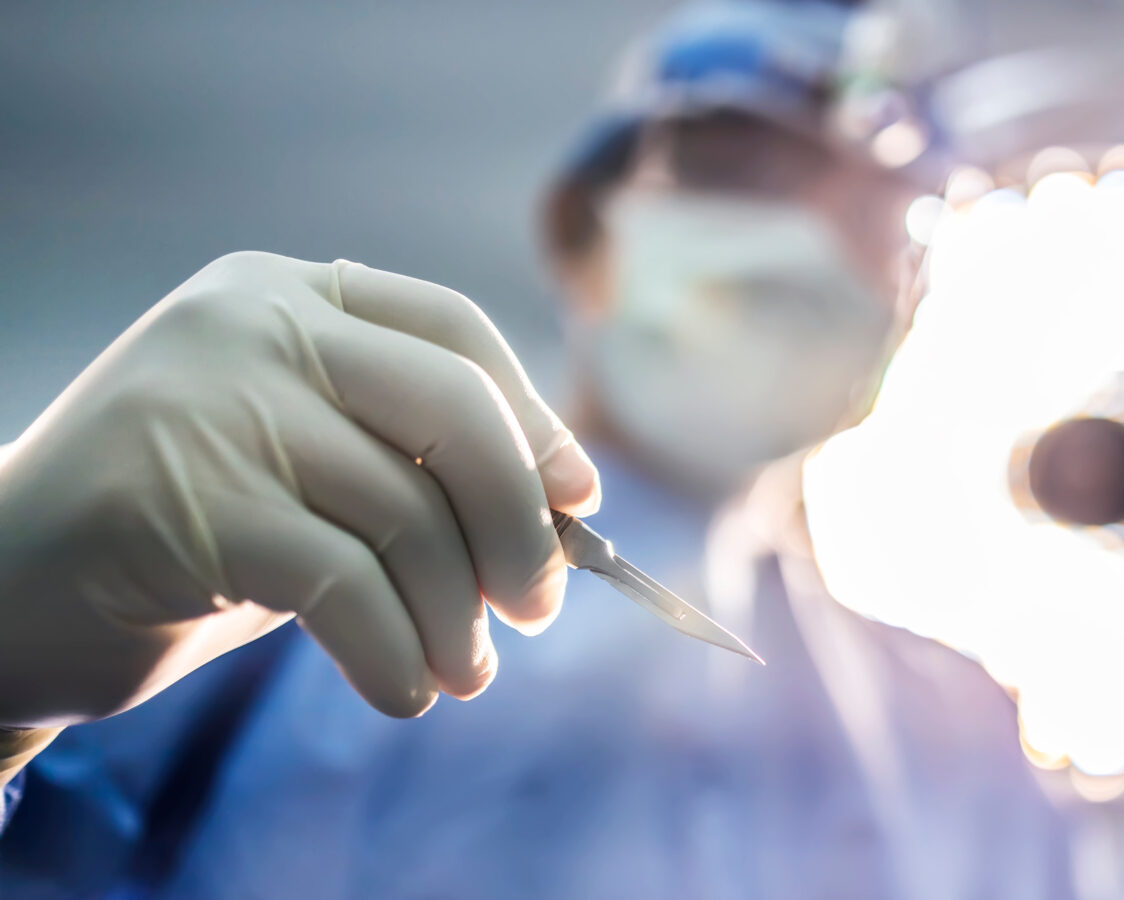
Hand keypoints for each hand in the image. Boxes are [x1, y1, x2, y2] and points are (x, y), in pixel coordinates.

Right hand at [0, 252, 599, 729]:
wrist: (1, 591)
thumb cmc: (187, 535)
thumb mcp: (309, 473)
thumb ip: (411, 465)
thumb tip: (563, 508)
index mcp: (288, 294)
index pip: (452, 328)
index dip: (533, 416)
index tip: (576, 498)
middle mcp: (250, 323)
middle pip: (452, 409)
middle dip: (516, 523)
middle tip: (536, 606)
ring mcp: (210, 401)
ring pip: (405, 512)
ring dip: (454, 615)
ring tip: (463, 673)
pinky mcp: (182, 498)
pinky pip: (343, 584)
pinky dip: (393, 652)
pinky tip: (402, 692)